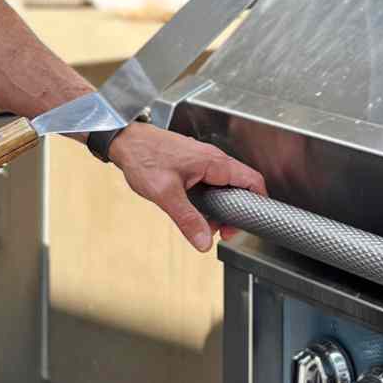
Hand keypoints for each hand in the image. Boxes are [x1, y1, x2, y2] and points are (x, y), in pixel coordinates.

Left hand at [102, 124, 266, 250]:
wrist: (124, 141)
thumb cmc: (143, 156)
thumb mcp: (165, 193)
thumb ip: (187, 219)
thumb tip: (204, 242)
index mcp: (214, 162)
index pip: (252, 180)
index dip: (257, 203)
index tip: (248, 223)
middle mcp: (212, 159)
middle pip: (240, 186)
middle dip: (235, 212)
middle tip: (222, 231)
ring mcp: (203, 161)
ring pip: (224, 187)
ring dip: (219, 209)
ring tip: (205, 226)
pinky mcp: (192, 165)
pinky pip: (210, 184)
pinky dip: (208, 201)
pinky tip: (194, 213)